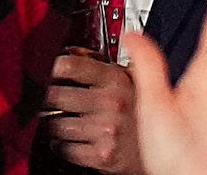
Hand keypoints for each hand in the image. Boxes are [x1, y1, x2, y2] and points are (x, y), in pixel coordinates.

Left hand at [43, 52, 143, 172]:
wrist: (159, 144)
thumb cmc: (141, 110)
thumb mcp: (130, 78)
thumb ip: (104, 65)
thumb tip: (72, 51)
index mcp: (116, 78)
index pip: (71, 66)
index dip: (53, 66)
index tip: (46, 68)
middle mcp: (110, 102)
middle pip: (56, 95)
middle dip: (48, 96)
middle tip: (48, 95)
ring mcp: (104, 129)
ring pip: (56, 124)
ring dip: (54, 123)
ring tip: (62, 118)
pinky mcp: (100, 155)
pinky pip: (64, 148)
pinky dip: (61, 145)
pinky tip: (69, 138)